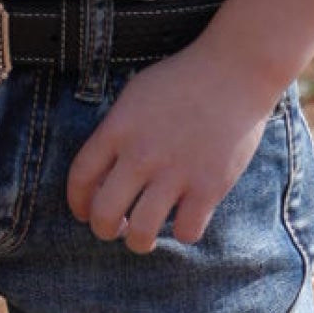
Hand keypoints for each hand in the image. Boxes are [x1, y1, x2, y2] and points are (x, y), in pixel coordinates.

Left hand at [65, 42, 280, 252]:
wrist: (236, 70)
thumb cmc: (184, 79)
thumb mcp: (135, 93)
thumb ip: (116, 129)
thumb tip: (103, 170)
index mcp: (118, 129)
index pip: (79, 179)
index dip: (77, 204)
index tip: (85, 211)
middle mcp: (141, 155)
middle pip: (104, 214)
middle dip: (104, 230)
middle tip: (115, 229)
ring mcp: (176, 173)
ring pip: (142, 233)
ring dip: (138, 241)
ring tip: (144, 236)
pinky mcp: (209, 186)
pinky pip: (186, 231)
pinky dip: (184, 231)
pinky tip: (187, 217)